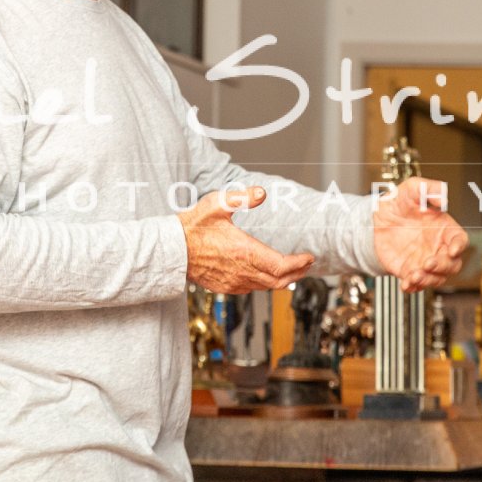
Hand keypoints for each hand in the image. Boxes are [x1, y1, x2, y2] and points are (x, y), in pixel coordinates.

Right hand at [179, 187, 314, 292]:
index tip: (309, 257)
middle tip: (307, 265)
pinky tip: (266, 277)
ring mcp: (233, 282)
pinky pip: (251, 289)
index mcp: (245, 252)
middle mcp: (242, 271)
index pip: (282, 265)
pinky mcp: (225, 287)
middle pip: (279, 280)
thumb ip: (241, 197)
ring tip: (292, 271)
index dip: (299, 263)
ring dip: (282, 280)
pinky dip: (265, 284)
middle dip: (296, 273)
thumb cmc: (193, 226)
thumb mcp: (216, 204)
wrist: (171, 250)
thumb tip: (262, 192)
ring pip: (266, 287)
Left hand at [373, 177, 467, 291]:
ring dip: (428, 280)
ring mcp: (425, 261)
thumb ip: (429, 189)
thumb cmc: (398, 202)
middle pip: (452, 264)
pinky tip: (406, 285)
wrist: (375, 218)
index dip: (459, 246)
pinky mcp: (410, 271)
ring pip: (436, 278)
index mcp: (444, 229)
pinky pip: (417, 284)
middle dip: (442, 266)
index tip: (453, 250)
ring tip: (414, 276)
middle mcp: (438, 247)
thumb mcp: (412, 189)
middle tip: (428, 262)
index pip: (460, 240)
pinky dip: (413, 287)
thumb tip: (443, 198)